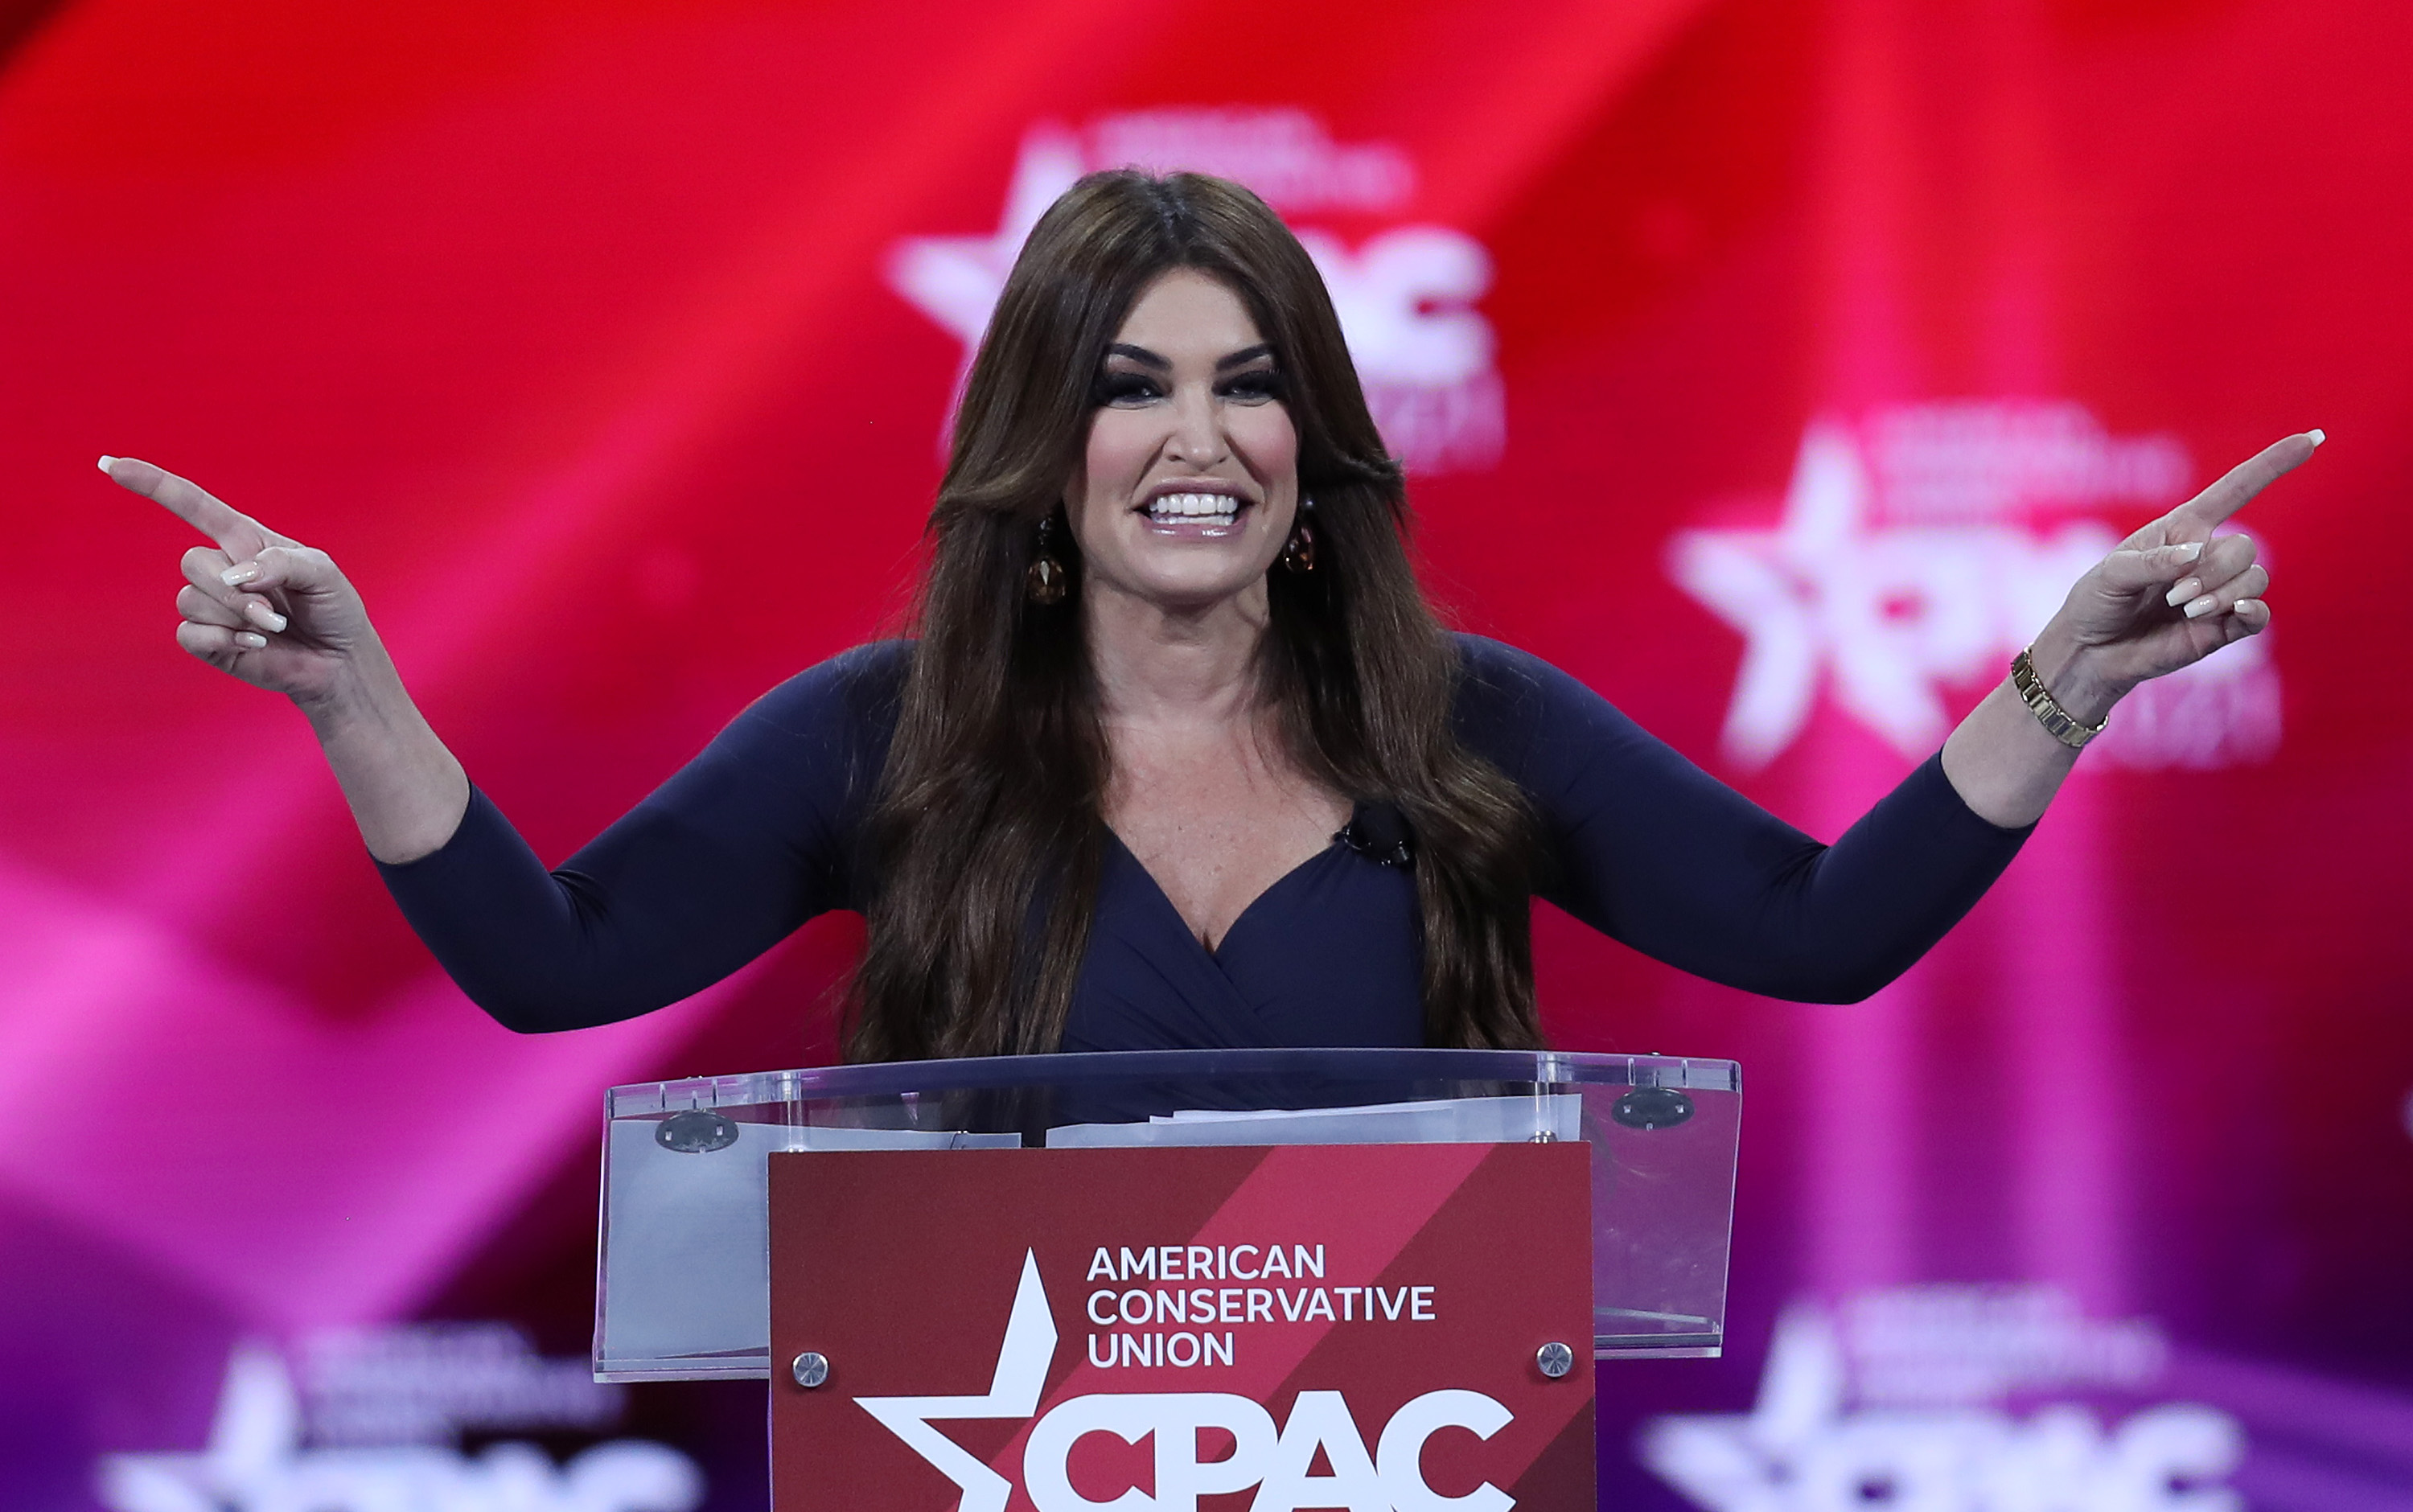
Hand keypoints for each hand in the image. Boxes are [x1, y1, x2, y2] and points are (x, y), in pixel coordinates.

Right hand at [105, 456, 377, 711]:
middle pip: (192, 563)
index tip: (110, 464)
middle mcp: (220, 567)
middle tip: (277, 614)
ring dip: (236, 617)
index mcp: (243, 539)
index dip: (151, 483)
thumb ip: (281, 562)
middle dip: (235, 592)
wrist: (338, 659)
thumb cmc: (331, 607)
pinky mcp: (207, 639)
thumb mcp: (321, 572)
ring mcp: (210, 604)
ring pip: (190, 599)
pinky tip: (256, 645)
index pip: (190, 504)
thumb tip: (236, 575)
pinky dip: (225, 639)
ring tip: (273, 628)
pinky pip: (189, 633)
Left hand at [2030, 430, 2318, 718]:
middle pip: (2244, 548)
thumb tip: (2196, 554)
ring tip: (2183, 609)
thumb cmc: (2097, 603)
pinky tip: (2234, 612)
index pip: (2237, 489)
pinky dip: (2251, 611)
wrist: (2091, 653)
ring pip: (2253, 579)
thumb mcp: (2111, 574)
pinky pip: (2257, 614)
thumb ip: (2151, 563)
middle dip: (2213, 571)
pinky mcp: (2223, 627)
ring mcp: (2219, 592)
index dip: (2273, 464)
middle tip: (2174, 596)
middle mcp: (2207, 556)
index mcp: (2183, 529)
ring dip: (2222, 593)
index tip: (2314, 437)